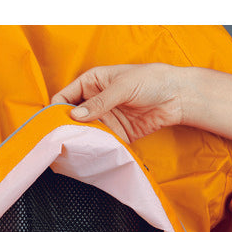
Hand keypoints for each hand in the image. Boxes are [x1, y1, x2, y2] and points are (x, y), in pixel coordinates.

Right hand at [51, 63, 186, 142]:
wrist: (178, 97)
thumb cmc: (151, 80)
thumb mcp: (121, 87)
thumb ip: (99, 102)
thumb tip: (75, 115)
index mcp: (91, 83)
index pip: (65, 97)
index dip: (57, 110)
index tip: (53, 124)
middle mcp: (94, 101)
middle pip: (72, 117)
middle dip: (67, 128)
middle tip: (63, 140)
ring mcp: (105, 118)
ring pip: (85, 131)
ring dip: (82, 139)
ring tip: (77, 148)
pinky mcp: (116, 132)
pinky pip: (101, 141)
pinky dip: (97, 146)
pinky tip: (93, 151)